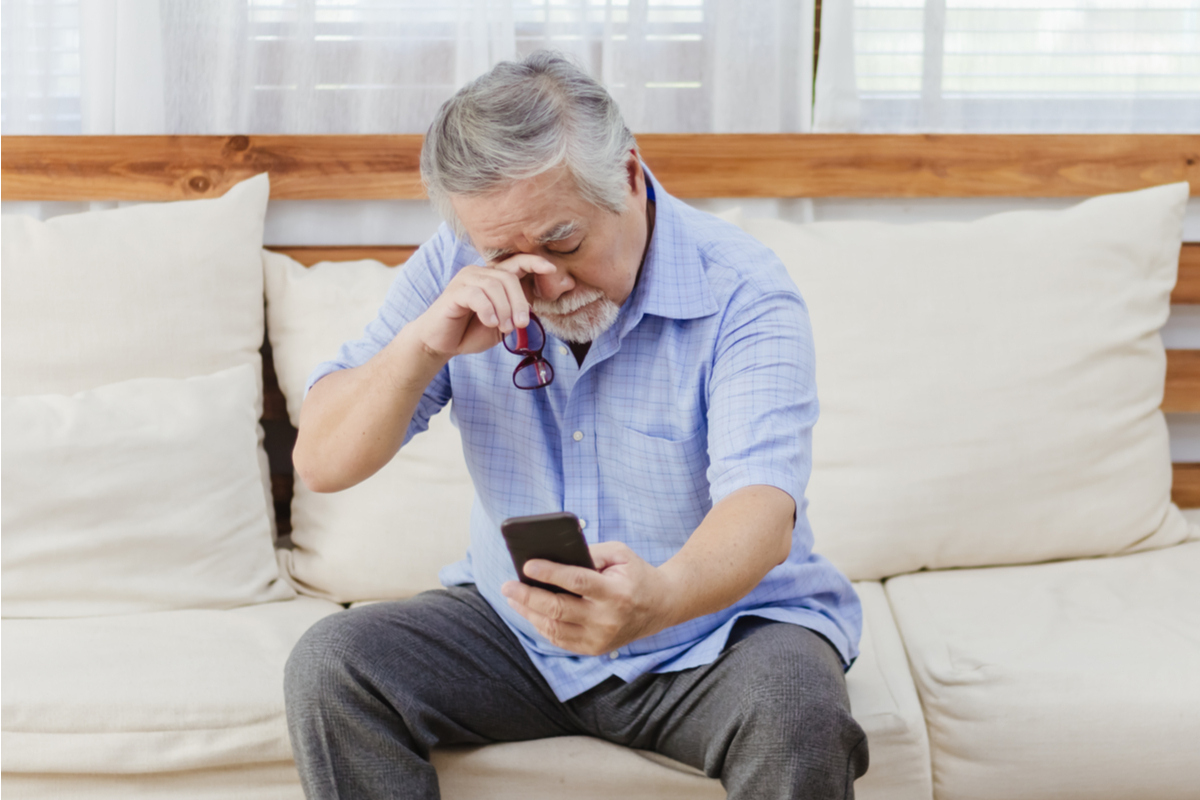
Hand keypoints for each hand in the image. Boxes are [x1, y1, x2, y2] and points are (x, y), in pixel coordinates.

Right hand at [411, 254, 557, 359]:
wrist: (442, 343)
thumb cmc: (472, 331)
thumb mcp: (502, 321)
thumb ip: (516, 311)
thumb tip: (536, 307)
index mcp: (494, 277)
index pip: (517, 262)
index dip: (535, 262)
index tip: (552, 269)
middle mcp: (480, 272)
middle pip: (509, 278)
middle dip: (520, 302)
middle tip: (522, 324)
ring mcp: (466, 279)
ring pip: (494, 286)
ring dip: (504, 310)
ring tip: (504, 328)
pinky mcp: (455, 291)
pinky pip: (477, 295)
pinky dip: (488, 311)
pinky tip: (489, 323)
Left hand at [500, 541, 676, 656]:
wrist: (662, 606)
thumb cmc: (636, 574)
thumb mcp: (620, 554)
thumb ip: (590, 553)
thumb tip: (553, 555)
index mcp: (616, 593)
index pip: (577, 582)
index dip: (549, 573)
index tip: (527, 565)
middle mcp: (607, 619)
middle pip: (559, 609)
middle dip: (528, 596)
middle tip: (507, 585)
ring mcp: (600, 638)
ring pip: (554, 628)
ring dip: (528, 613)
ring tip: (513, 597)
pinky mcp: (595, 649)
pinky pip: (560, 640)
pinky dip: (542, 626)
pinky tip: (529, 611)